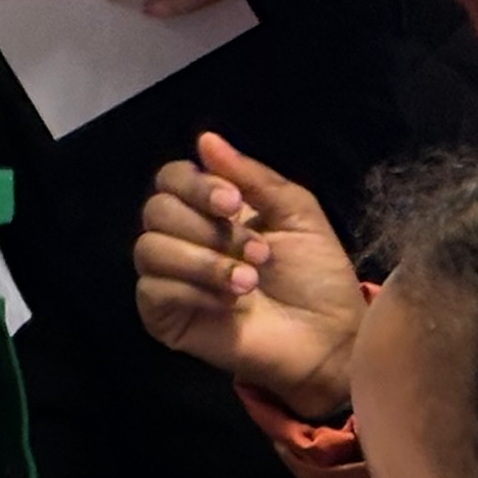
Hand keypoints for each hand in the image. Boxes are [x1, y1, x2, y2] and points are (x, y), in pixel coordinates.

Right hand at [134, 132, 363, 415]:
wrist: (328, 338)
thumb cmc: (317, 276)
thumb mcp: (296, 214)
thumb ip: (253, 177)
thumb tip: (205, 138)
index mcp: (211, 211)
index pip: (172, 179)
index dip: (196, 185)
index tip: (233, 204)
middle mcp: (183, 239)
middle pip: (156, 209)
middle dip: (207, 229)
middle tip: (256, 252)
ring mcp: (169, 278)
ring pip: (150, 248)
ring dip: (204, 261)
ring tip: (248, 281)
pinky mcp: (163, 315)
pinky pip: (152, 289)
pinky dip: (192, 290)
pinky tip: (227, 303)